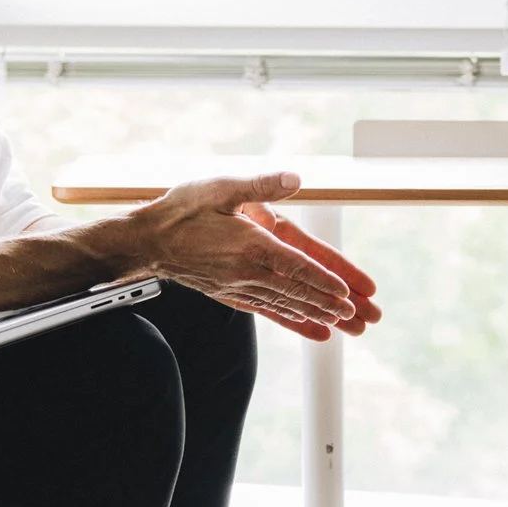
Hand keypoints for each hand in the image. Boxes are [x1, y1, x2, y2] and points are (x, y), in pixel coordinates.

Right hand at [121, 172, 381, 341]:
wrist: (146, 242)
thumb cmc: (180, 211)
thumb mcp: (219, 187)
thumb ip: (260, 184)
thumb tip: (295, 178)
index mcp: (250, 244)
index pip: (296, 265)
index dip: (324, 280)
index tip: (348, 294)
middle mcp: (248, 271)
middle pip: (299, 290)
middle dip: (332, 304)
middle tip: (362, 316)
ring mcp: (240, 285)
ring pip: (287, 303)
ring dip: (318, 314)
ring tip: (346, 326)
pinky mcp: (232, 293)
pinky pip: (269, 310)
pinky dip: (293, 320)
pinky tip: (313, 328)